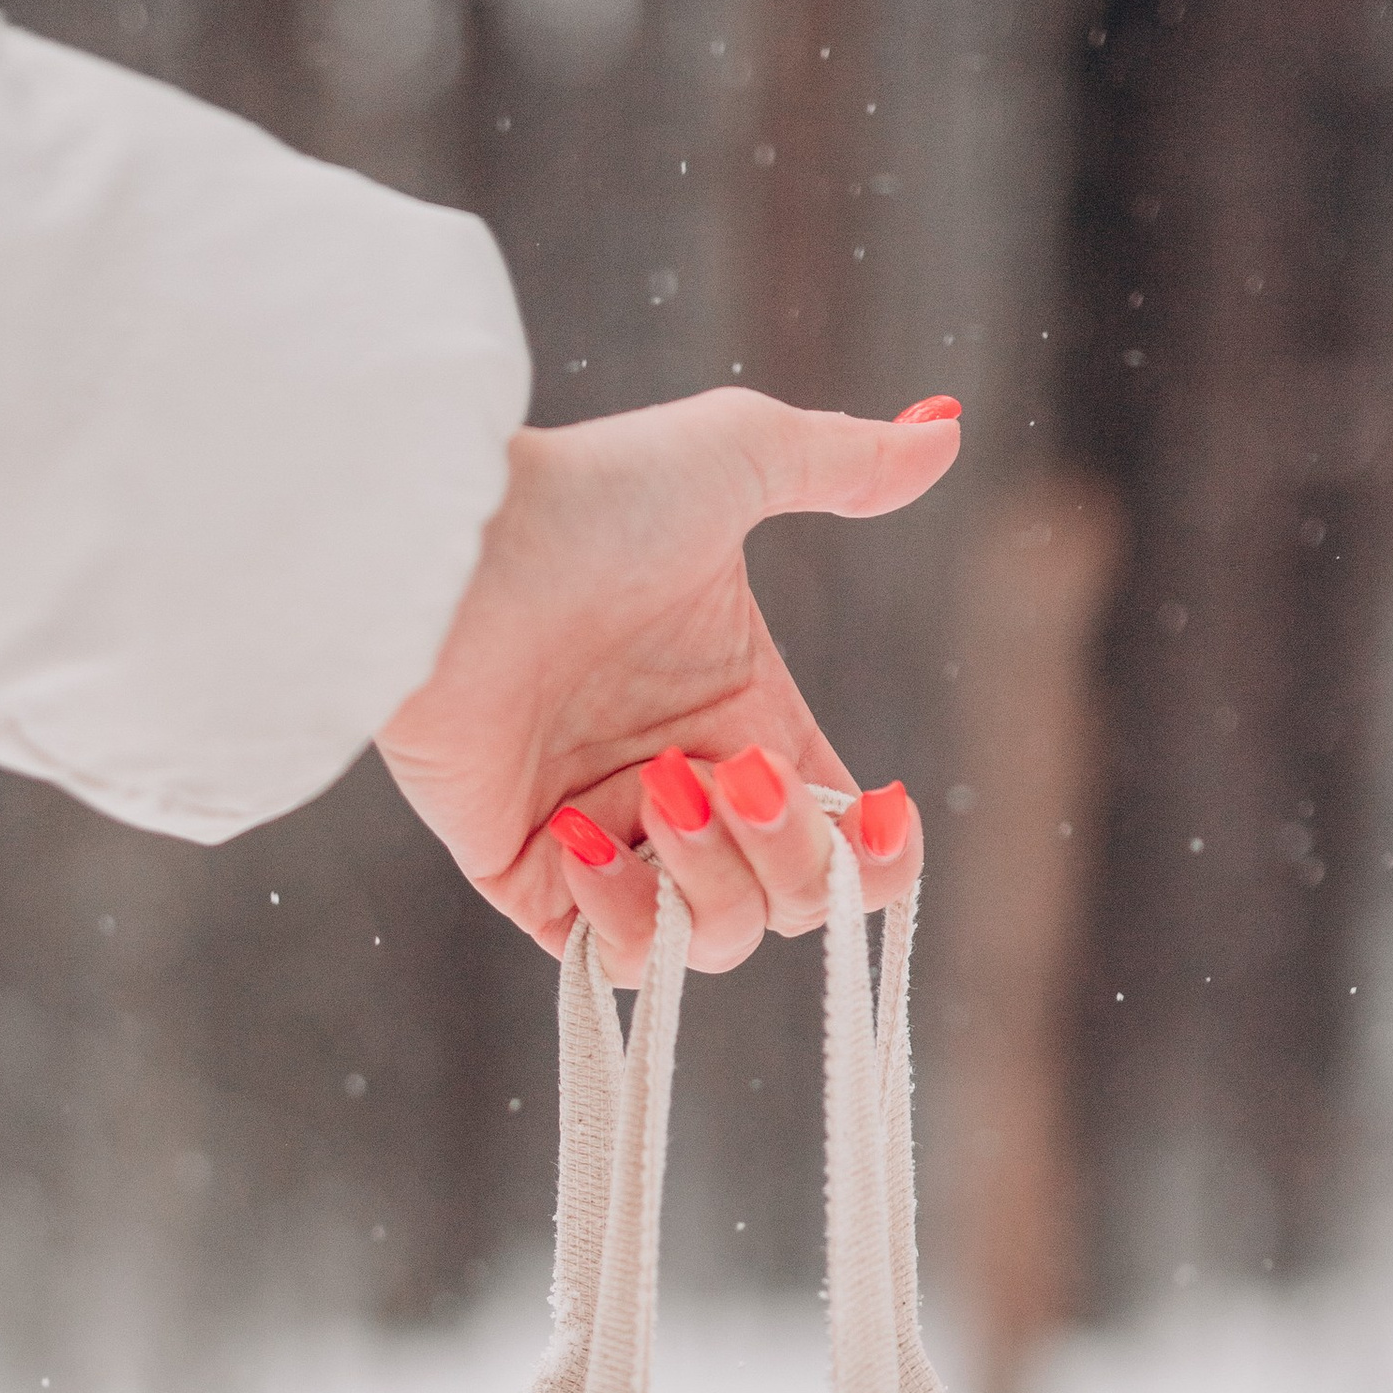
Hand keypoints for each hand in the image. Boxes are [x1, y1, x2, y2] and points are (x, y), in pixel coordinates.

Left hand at [374, 385, 960, 973]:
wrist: (448, 554)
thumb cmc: (586, 498)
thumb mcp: (737, 456)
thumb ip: (844, 463)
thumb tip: (944, 429)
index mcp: (746, 717)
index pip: (842, 837)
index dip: (878, 854)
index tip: (879, 808)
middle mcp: (686, 787)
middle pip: (793, 900)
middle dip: (787, 852)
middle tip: (725, 771)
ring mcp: (607, 838)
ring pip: (718, 941)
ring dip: (712, 880)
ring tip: (656, 789)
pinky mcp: (528, 877)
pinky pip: (613, 963)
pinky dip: (624, 921)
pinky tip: (585, 837)